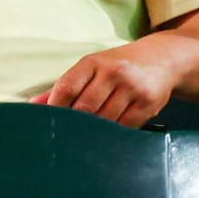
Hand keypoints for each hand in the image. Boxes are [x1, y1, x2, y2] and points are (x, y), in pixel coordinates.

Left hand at [32, 43, 177, 126]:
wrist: (163, 58)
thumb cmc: (119, 65)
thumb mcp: (92, 68)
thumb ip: (65, 87)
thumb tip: (35, 105)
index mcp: (93, 62)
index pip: (66, 88)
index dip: (54, 108)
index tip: (49, 123)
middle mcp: (112, 72)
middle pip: (84, 108)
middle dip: (74, 125)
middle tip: (67, 137)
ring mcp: (131, 88)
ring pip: (105, 120)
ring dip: (94, 133)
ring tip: (87, 139)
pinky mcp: (148, 103)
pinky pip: (126, 127)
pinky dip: (115, 134)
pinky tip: (110, 136)